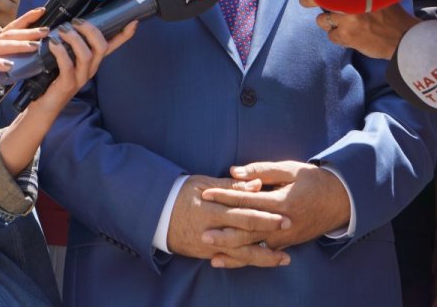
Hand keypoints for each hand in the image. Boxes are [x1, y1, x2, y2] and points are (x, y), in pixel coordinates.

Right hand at [0, 7, 49, 70]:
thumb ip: (4, 53)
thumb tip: (24, 52)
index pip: (11, 27)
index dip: (27, 18)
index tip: (42, 11)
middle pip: (9, 34)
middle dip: (29, 31)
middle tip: (46, 30)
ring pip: (1, 46)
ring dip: (18, 45)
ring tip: (35, 46)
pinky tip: (9, 66)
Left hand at [34, 17, 137, 112]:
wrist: (45, 107)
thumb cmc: (54, 79)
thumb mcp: (67, 59)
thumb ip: (70, 45)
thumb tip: (68, 24)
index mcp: (93, 61)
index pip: (113, 46)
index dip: (124, 35)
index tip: (133, 22)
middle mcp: (91, 69)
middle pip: (101, 47)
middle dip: (91, 30)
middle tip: (75, 21)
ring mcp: (81, 78)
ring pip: (86, 55)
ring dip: (74, 38)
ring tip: (62, 30)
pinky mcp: (67, 85)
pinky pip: (67, 66)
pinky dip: (60, 51)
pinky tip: (53, 43)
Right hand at [167, 174, 290, 267]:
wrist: (155, 214)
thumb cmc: (182, 192)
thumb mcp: (204, 182)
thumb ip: (231, 185)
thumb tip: (256, 184)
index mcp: (212, 208)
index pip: (244, 213)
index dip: (265, 215)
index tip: (284, 215)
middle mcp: (212, 228)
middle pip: (245, 234)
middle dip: (269, 234)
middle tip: (289, 230)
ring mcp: (209, 244)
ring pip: (240, 254)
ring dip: (263, 257)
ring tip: (284, 258)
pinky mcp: (205, 253)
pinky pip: (229, 259)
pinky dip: (246, 262)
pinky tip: (261, 262)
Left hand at [201, 160, 350, 267]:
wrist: (340, 201)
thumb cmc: (313, 180)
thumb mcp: (289, 169)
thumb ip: (261, 170)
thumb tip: (233, 171)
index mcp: (281, 201)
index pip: (247, 199)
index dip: (225, 196)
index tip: (206, 194)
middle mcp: (282, 223)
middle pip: (248, 229)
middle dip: (223, 230)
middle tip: (201, 230)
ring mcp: (284, 237)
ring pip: (253, 247)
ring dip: (231, 249)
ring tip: (209, 250)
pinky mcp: (285, 244)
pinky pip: (261, 254)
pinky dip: (243, 259)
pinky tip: (226, 260)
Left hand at [299, 0, 418, 58]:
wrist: (401, 37)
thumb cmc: (392, 15)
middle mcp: (348, 3)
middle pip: (318, 0)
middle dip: (309, 0)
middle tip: (305, 1)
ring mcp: (345, 20)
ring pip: (322, 20)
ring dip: (328, 22)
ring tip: (340, 24)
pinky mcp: (345, 36)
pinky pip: (331, 36)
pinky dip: (338, 37)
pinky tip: (348, 37)